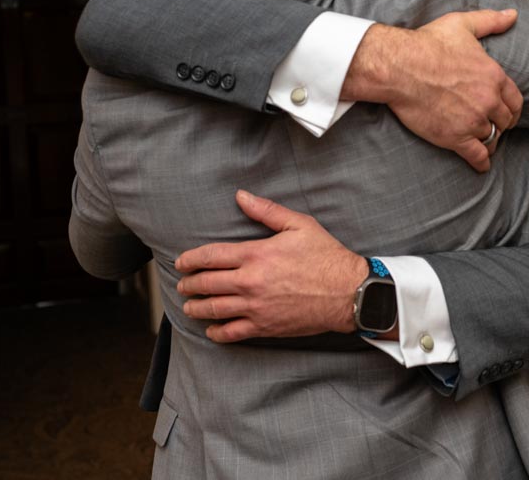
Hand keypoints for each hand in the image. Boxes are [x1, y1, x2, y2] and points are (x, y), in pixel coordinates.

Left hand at [174, 190, 367, 341]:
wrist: (347, 291)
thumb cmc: (326, 256)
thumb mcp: (299, 225)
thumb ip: (266, 211)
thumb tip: (241, 196)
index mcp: (256, 254)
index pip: (210, 256)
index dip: (190, 260)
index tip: (182, 263)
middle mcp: (250, 281)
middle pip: (206, 284)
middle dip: (189, 284)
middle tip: (183, 284)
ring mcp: (255, 306)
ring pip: (214, 309)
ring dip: (196, 307)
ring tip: (190, 306)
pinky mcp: (264, 326)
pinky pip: (232, 333)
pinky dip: (217, 332)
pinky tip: (212, 329)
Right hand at [343, 10, 522, 171]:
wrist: (400, 67)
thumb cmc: (429, 43)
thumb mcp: (463, 24)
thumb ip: (490, 21)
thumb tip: (512, 15)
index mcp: (494, 76)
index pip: (515, 100)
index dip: (512, 109)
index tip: (508, 113)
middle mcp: (488, 100)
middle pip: (505, 121)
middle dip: (501, 124)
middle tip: (494, 126)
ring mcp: (473, 121)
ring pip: (492, 138)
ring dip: (490, 141)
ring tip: (485, 143)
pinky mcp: (455, 138)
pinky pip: (477, 156)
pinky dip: (481, 162)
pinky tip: (481, 164)